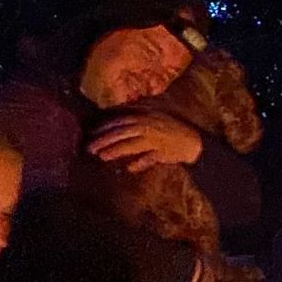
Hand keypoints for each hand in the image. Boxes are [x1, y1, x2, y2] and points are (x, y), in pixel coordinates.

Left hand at [87, 111, 203, 171]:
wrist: (192, 140)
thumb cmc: (171, 128)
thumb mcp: (153, 116)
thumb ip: (137, 114)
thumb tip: (120, 112)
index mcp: (143, 117)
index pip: (120, 121)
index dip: (105, 127)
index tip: (92, 133)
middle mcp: (147, 127)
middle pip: (121, 133)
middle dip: (104, 140)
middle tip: (89, 148)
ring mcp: (155, 140)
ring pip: (132, 145)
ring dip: (116, 151)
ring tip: (102, 157)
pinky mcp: (163, 152)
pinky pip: (149, 158)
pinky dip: (140, 163)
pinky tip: (129, 168)